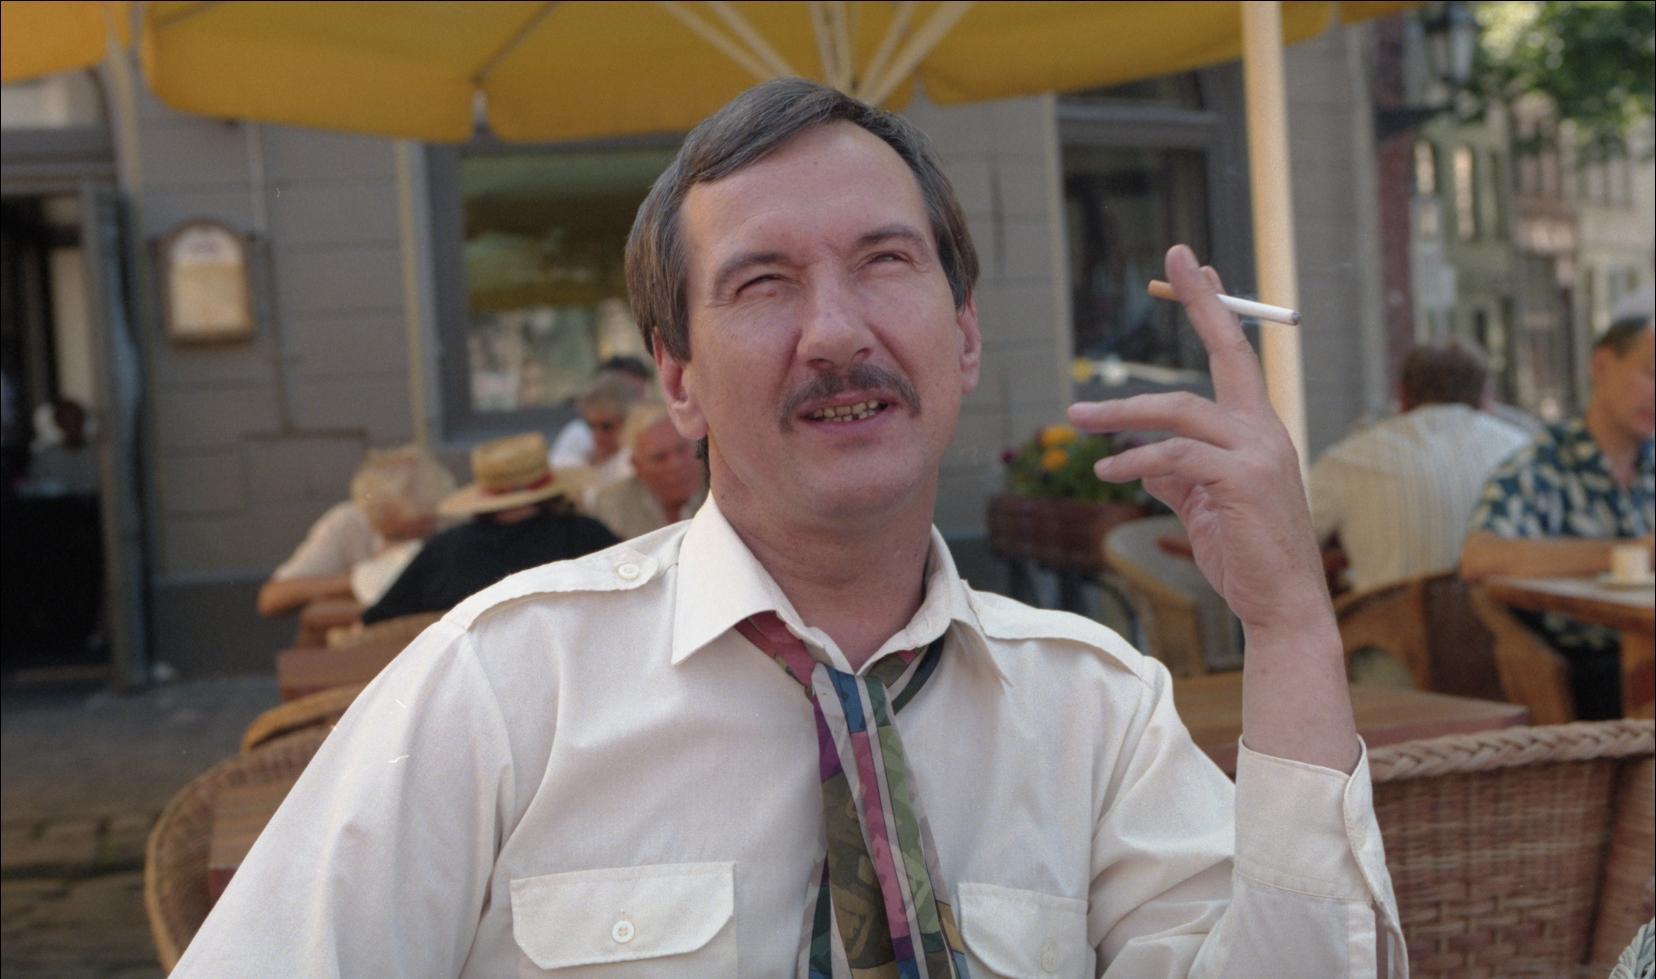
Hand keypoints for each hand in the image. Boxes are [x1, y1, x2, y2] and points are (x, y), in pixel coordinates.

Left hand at [1068, 245, 1328, 638]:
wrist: (1281, 606)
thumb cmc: (1245, 557)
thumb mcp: (1205, 508)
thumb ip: (1180, 477)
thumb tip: (1144, 464)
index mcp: (1259, 431)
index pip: (1238, 354)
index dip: (1215, 307)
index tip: (1195, 264)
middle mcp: (1265, 432)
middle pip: (1225, 354)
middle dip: (1198, 303)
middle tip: (1167, 265)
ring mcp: (1259, 454)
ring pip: (1182, 410)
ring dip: (1122, 414)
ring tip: (1076, 419)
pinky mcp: (1242, 482)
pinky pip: (1176, 457)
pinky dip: (1134, 462)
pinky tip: (1106, 474)